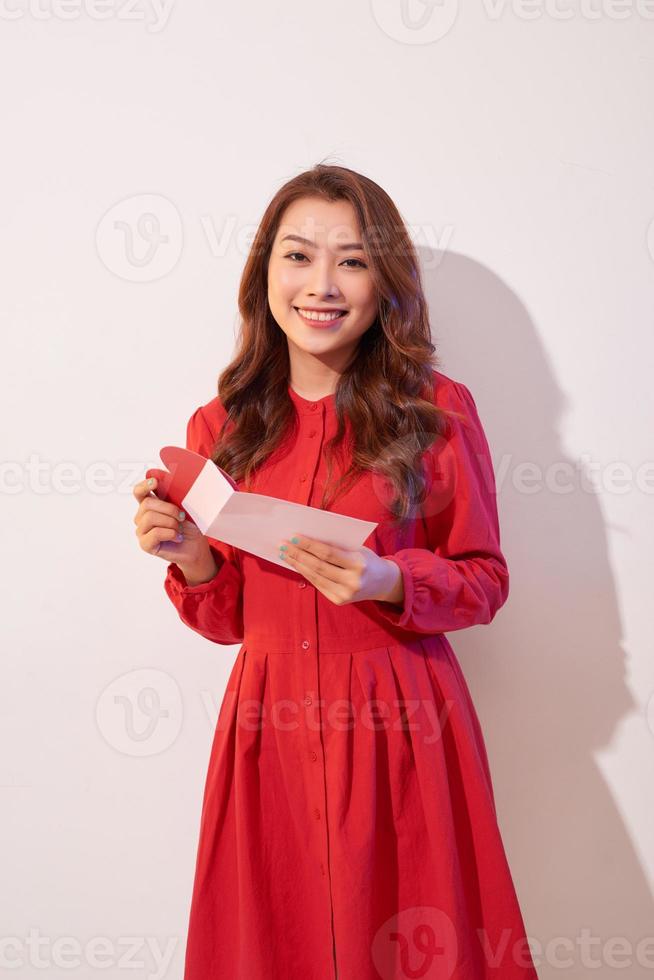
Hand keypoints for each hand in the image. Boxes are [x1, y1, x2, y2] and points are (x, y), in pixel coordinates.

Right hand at [133, 476, 212, 568]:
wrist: (196, 546)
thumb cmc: (189, 525)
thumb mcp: (183, 506)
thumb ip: (173, 493)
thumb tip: (170, 474)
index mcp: (150, 504)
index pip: (138, 492)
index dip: (144, 485)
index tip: (155, 482)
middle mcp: (142, 517)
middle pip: (147, 504)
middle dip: (169, 508)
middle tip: (182, 516)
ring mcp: (142, 531)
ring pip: (150, 518)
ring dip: (171, 522)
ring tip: (180, 529)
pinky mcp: (145, 544)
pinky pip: (155, 533)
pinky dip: (170, 533)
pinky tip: (177, 537)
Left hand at [277, 534, 403, 606]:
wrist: (383, 582)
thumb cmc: (367, 560)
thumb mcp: (357, 549)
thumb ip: (337, 546)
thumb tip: (307, 540)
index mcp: (358, 564)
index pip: (328, 553)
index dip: (309, 545)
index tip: (294, 537)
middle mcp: (352, 581)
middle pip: (318, 566)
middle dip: (298, 554)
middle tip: (283, 545)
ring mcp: (345, 594)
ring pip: (315, 576)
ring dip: (297, 564)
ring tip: (284, 554)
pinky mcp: (339, 601)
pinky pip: (318, 584)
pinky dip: (305, 574)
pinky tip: (296, 565)